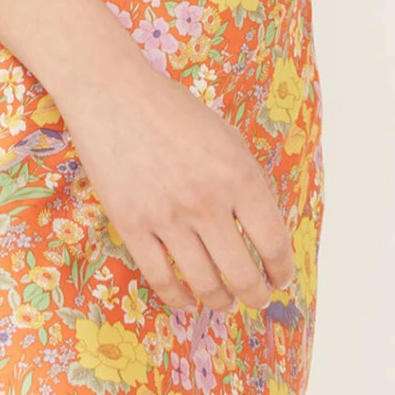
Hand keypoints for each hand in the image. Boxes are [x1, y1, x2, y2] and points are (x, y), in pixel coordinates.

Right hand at [53, 50, 296, 314]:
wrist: (113, 93)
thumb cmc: (174, 110)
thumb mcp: (226, 136)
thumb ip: (247, 182)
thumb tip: (262, 232)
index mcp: (238, 175)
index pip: (272, 243)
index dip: (281, 270)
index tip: (279, 278)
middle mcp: (206, 201)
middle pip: (242, 275)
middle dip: (256, 295)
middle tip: (257, 298)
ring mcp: (167, 217)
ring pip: (205, 284)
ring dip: (221, 301)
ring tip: (225, 301)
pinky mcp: (131, 226)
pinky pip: (161, 280)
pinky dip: (178, 299)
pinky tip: (186, 299)